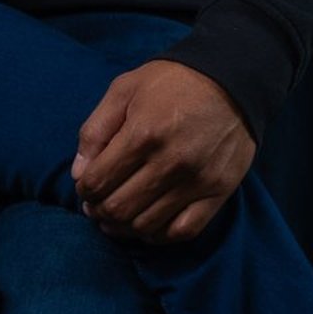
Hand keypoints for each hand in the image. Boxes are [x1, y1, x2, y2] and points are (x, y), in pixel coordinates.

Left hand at [71, 60, 254, 240]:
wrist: (233, 78)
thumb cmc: (172, 81)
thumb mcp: (124, 89)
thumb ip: (95, 130)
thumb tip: (79, 174)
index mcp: (143, 134)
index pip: (98, 182)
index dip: (84, 190)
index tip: (85, 187)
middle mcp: (170, 162)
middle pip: (119, 208)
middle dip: (99, 211)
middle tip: (96, 206)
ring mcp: (197, 180)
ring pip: (147, 225)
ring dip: (123, 227)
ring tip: (116, 218)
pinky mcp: (219, 191)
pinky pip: (184, 231)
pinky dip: (160, 235)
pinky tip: (148, 226)